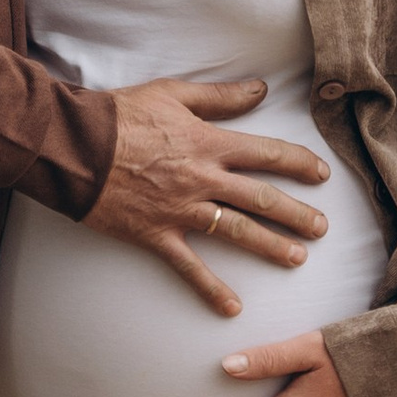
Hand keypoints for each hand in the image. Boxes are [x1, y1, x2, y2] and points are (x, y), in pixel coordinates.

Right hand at [82, 79, 331, 312]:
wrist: (74, 146)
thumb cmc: (119, 115)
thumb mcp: (172, 94)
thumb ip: (219, 97)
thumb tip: (259, 89)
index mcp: (209, 143)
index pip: (267, 154)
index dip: (299, 163)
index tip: (321, 174)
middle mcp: (203, 179)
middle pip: (261, 198)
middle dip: (296, 214)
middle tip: (322, 228)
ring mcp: (181, 210)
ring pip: (237, 231)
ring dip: (271, 246)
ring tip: (297, 258)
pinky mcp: (156, 235)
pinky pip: (189, 267)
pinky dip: (210, 289)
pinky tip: (231, 307)